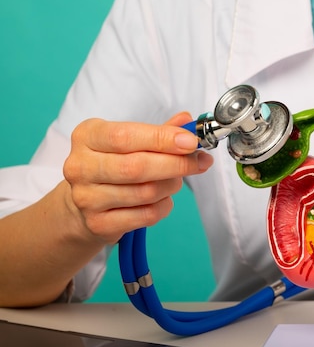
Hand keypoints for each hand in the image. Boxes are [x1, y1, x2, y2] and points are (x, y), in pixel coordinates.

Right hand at [63, 112, 212, 243]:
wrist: (83, 204)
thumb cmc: (113, 164)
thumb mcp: (130, 140)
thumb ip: (159, 131)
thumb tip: (187, 123)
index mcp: (87, 136)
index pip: (125, 136)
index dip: (162, 139)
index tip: (191, 141)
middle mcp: (81, 166)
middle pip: (137, 167)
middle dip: (176, 164)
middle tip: (199, 162)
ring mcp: (87, 198)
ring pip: (146, 192)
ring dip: (171, 185)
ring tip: (176, 179)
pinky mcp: (99, 223)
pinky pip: (146, 215)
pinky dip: (164, 205)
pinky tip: (163, 198)